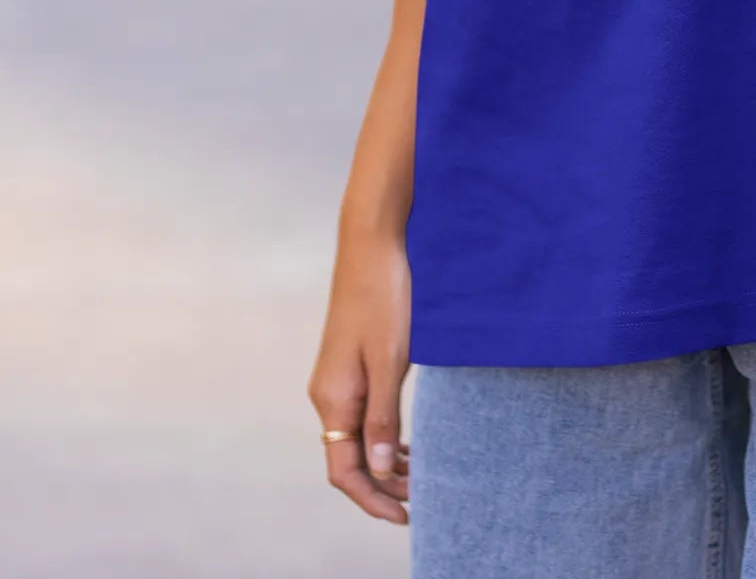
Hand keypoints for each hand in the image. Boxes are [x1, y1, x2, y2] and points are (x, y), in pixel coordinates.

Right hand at [308, 225, 413, 524]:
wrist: (371, 245)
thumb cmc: (384, 297)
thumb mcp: (390, 360)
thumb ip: (384, 416)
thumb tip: (381, 470)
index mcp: (334, 400)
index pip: (344, 472)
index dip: (373, 500)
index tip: (405, 516)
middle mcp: (327, 395)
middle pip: (348, 460)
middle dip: (382, 486)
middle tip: (421, 501)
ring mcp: (336, 380)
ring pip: (356, 438)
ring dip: (384, 462)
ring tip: (419, 477)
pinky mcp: (348, 364)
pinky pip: (360, 415)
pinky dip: (382, 435)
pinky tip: (406, 441)